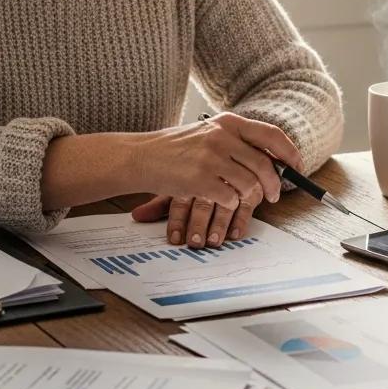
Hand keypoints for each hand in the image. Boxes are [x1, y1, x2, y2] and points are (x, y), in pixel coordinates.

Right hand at [129, 112, 298, 214]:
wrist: (141, 157)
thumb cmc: (176, 149)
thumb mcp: (209, 133)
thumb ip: (238, 142)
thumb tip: (275, 161)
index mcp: (228, 122)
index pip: (271, 135)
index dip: (290, 153)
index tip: (297, 168)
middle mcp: (223, 136)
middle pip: (265, 164)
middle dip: (275, 184)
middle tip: (274, 195)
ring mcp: (211, 157)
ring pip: (250, 184)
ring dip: (250, 197)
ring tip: (242, 199)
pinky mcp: (201, 180)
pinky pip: (231, 198)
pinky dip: (230, 204)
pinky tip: (221, 200)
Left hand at [131, 183, 263, 246]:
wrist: (228, 145)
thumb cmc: (195, 173)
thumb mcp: (176, 185)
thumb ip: (159, 202)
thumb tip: (137, 216)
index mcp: (191, 174)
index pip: (182, 197)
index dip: (178, 219)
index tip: (175, 239)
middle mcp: (211, 174)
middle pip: (204, 200)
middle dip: (199, 224)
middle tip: (196, 243)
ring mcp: (233, 179)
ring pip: (225, 203)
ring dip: (219, 225)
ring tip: (213, 242)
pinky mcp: (251, 187)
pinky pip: (246, 204)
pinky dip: (240, 221)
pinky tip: (235, 235)